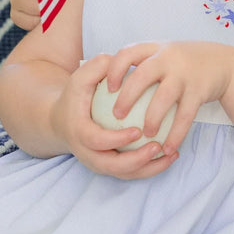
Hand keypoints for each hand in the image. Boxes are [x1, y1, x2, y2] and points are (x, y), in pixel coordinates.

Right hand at [48, 53, 178, 179]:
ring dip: (149, 168)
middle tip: (157, 147)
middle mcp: (87, 153)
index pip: (97, 141)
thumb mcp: (79, 78)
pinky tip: (170, 155)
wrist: (61, 122)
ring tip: (171, 155)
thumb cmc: (75, 97)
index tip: (137, 131)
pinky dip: (151, 168)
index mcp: (79, 133)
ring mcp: (98, 164)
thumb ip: (97, 67)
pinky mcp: (109, 168)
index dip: (117, 139)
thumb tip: (117, 59)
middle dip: (136, 161)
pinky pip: (131, 173)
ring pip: (124, 174)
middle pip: (112, 166)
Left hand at [101, 41, 233, 157]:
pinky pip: (185, 116)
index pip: (127, 53)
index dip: (114, 70)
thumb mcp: (164, 54)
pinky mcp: (199, 90)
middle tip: (117, 116)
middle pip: (142, 76)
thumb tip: (109, 83)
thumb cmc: (184, 63)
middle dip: (127, 97)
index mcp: (154, 48)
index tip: (107, 88)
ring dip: (152, 119)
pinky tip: (168, 148)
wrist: (223, 63)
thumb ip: (142, 63)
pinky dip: (176, 134)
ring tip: (146, 135)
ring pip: (163, 98)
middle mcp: (168, 58)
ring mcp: (184, 74)